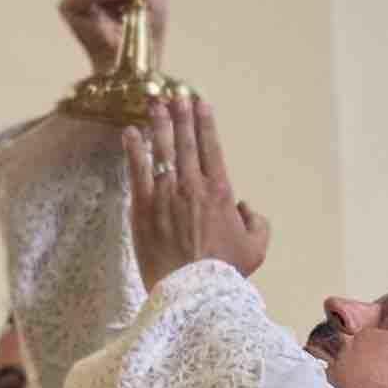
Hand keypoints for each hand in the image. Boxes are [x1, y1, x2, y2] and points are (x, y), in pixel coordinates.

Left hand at [124, 92, 270, 286]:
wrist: (191, 292)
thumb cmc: (225, 273)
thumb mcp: (256, 249)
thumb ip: (257, 223)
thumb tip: (245, 208)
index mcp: (219, 192)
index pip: (211, 148)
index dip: (205, 124)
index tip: (201, 104)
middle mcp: (192, 187)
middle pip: (185, 142)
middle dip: (182, 116)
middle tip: (177, 96)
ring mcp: (165, 195)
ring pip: (161, 151)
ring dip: (159, 125)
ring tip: (156, 104)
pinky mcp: (143, 208)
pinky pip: (137, 171)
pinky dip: (134, 150)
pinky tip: (130, 133)